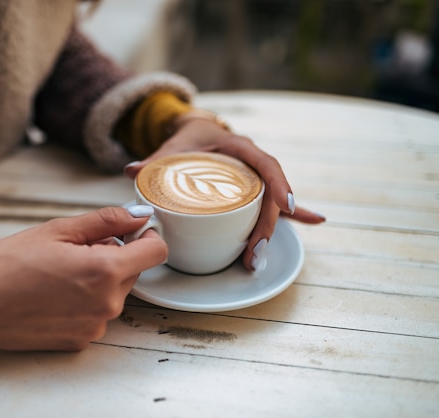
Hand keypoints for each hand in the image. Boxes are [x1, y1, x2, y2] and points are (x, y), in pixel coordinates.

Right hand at [0, 207, 166, 350]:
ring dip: (99, 279)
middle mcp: (107, 304)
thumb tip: (139, 215)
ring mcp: (94, 327)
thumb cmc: (10, 262)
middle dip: (115, 256)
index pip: (156, 252)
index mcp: (105, 271)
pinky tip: (54, 295)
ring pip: (115, 293)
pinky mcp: (80, 341)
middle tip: (76, 250)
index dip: (146, 236)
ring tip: (60, 273)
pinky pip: (97, 314)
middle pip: (133, 271)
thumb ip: (106, 221)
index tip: (128, 231)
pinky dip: (86, 301)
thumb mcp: (59, 230)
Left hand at [124, 114, 324, 271]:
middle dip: (267, 225)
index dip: (278, 184)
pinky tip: (316, 222)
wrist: (197, 131)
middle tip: (254, 251)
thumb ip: (153, 159)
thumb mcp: (172, 146)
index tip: (285, 206)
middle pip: (271, 194)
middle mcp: (253, 164)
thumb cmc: (188, 138)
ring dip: (272, 231)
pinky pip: (278, 203)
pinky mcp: (255, 190)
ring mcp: (256, 179)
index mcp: (239, 147)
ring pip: (274, 205)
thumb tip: (132, 171)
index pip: (265, 164)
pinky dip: (295, 214)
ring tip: (258, 259)